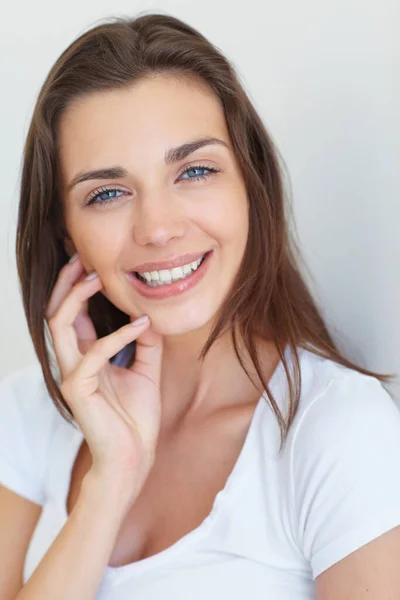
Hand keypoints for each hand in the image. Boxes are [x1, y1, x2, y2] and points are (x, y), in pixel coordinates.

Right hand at [45, 255, 162, 497]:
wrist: (134, 457)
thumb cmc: (136, 417)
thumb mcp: (146, 370)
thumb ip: (145, 342)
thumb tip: (149, 314)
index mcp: (86, 356)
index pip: (73, 315)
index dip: (79, 287)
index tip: (94, 262)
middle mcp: (73, 362)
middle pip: (56, 311)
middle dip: (66, 282)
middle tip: (82, 258)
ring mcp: (72, 374)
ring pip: (60, 324)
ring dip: (77, 297)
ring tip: (99, 278)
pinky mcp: (78, 390)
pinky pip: (93, 354)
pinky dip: (117, 336)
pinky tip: (141, 325)